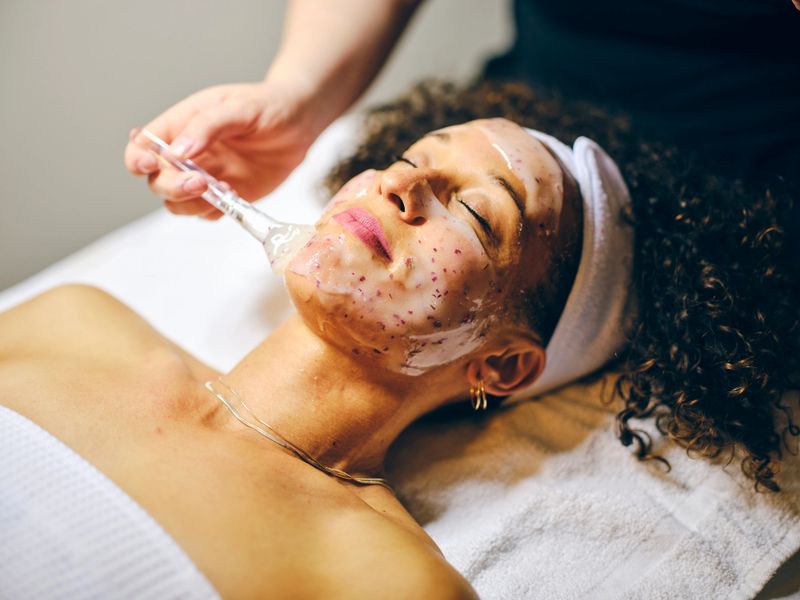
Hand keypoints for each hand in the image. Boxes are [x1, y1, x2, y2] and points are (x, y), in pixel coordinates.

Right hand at [124, 81, 317, 218]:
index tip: (152, 164)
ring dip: (193, 203)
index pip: (142, 146)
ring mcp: (205, 178)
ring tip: (225, 189)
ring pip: (177, 203)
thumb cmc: (268, 105)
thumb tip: (175, 152)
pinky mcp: (225, 196)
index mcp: (180, 125)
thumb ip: (207, 126)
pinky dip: (215, 211)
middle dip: (172, 186)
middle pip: (157, 181)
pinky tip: (236, 195)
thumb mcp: (240, 107)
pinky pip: (206, 213)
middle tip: (201, 182)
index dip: (138, 160)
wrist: (301, 124)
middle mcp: (187, 155)